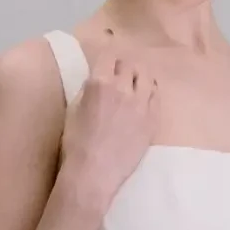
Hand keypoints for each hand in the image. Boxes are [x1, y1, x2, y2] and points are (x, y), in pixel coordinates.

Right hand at [58, 37, 160, 205]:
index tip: (107, 63)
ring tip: (135, 83)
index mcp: (99, 83)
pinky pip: (156, 96)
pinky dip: (150, 92)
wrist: (94, 175)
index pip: (109, 55)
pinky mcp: (152, 120)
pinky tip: (145, 97)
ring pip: (147, 77)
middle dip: (124, 66)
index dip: (108, 58)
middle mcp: (123, 88)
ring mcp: (141, 104)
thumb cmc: (76, 145)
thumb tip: (97, 80)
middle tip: (120, 75)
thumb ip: (88, 90)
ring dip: (140, 77)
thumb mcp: (73, 110)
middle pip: (130, 64)